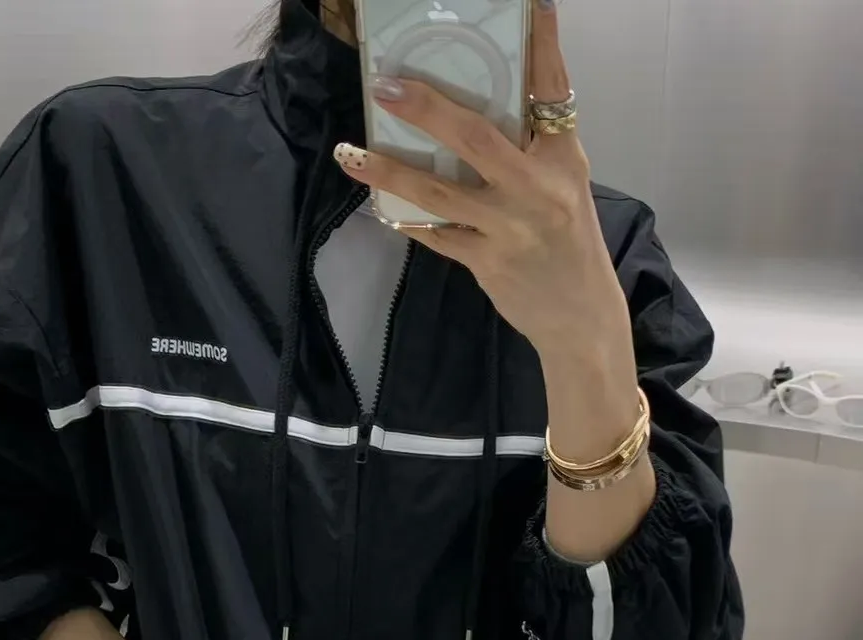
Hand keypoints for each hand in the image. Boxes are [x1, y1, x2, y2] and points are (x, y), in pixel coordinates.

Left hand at [334, 1, 630, 358]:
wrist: (580, 316)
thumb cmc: (569, 243)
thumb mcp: (565, 184)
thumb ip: (530, 147)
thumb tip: (477, 108)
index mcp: (564, 158)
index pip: (552, 88)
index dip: (541, 44)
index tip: (529, 4)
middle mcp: (538, 188)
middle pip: (477, 137)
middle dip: (428, 109)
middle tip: (386, 85)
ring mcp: (510, 228)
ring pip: (440, 192)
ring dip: (390, 172)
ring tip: (350, 153)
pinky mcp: (487, 262)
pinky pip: (437, 236)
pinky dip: (406, 220)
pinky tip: (377, 205)